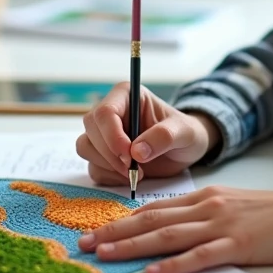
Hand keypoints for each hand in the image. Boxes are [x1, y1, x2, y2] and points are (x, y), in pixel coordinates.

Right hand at [76, 81, 220, 184]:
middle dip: (111, 154)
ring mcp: (104, 134)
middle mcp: (111, 112)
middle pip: (91, 130)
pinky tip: (130, 177)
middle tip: (134, 169)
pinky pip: (93, 167)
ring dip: (108, 166)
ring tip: (136, 173)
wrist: (185, 150)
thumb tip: (137, 152)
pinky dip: (109, 176)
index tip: (130, 156)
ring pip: (86, 148)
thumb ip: (164, 137)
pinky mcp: (103, 155)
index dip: (112, 135)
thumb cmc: (186, 133)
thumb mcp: (185, 132)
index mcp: (127, 95)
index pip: (105, 112)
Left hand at [78, 186, 272, 272]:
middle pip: (152, 220)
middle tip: (87, 243)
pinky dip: (174, 264)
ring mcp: (220, 225)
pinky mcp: (237, 245)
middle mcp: (206, 206)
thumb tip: (169, 229)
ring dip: (133, 246)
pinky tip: (154, 271)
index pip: (155, 208)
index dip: (123, 219)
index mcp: (204, 196)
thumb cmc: (270, 213)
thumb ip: (201, 214)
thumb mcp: (230, 204)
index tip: (97, 229)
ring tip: (106, 254)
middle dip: (116, 232)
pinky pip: (200, 256)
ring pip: (168, 235)